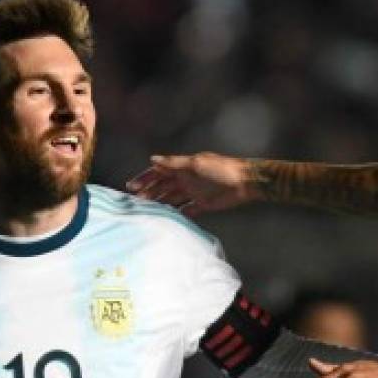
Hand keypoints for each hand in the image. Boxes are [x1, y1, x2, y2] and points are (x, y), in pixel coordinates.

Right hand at [125, 152, 254, 215]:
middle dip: (149, 193)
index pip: (159, 172)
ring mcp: (194, 192)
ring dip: (160, 203)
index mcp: (183, 167)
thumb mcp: (196, 164)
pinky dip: (178, 213)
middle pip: (163, 186)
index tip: (131, 187)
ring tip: (148, 211)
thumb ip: (174, 163)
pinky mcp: (203, 204)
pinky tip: (169, 218)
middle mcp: (186, 179)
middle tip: (136, 202)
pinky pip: (187, 209)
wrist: (245, 182)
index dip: (145, 178)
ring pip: (172, 198)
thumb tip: (153, 159)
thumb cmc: (221, 170)